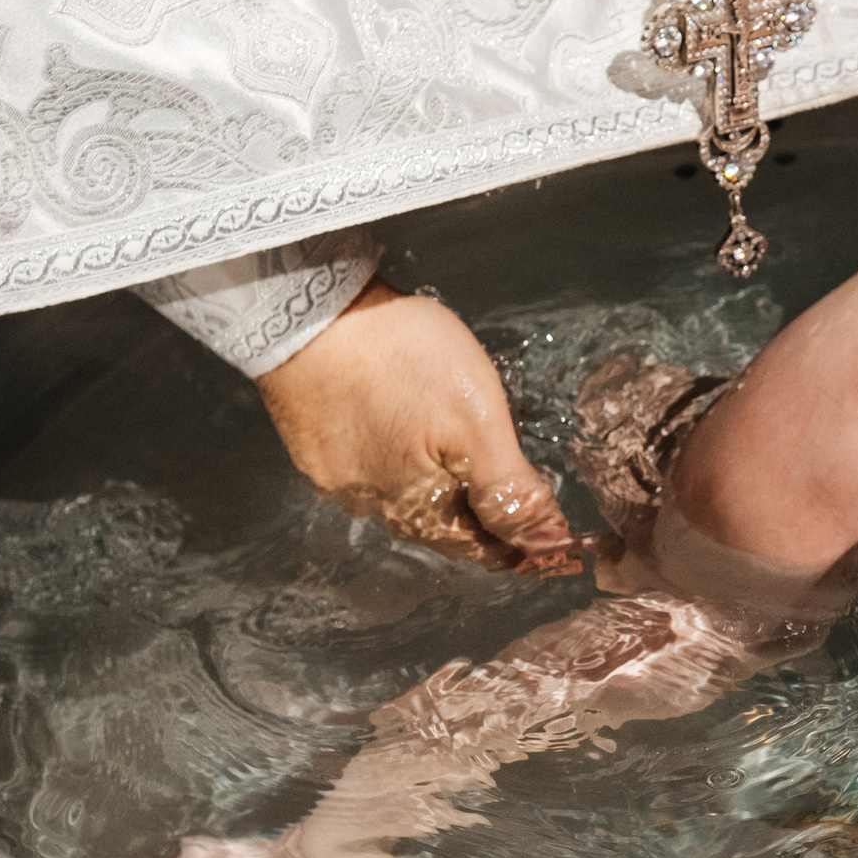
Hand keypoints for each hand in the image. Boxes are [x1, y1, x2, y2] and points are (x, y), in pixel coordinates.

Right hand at [256, 280, 576, 573]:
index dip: (516, 542)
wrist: (308, 310)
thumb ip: (511, 489)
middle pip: (437, 528)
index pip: (478, 547)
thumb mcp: (478, 423)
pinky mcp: (314, 446)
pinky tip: (407, 442)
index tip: (545, 534)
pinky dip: (397, 465)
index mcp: (418, 508)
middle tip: (511, 503)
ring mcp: (336, 477)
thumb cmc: (403, 360)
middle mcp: (371, 506)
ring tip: (464, 471)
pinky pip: (368, 471)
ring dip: (437, 493)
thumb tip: (549, 545)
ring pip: (401, 501)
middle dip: (476, 520)